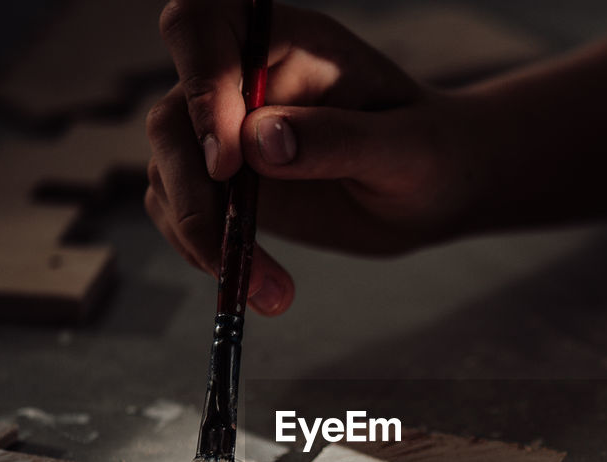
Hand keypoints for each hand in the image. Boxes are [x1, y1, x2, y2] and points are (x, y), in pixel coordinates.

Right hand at [145, 1, 473, 315]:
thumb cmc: (433, 152)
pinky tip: (259, 288)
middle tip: (230, 246)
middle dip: (192, 188)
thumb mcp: (406, 147)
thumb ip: (340, 137)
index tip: (231, 159)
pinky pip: (182, 212)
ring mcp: (228, 134)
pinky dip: (206, 253)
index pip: (203, 24)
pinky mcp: (226, 185)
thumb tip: (259, 141)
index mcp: (287, 43)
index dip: (199, 84)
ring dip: (202, 236)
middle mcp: (244, 81)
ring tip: (267, 290)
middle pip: (171, 116)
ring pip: (169, 171)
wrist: (437, 191)